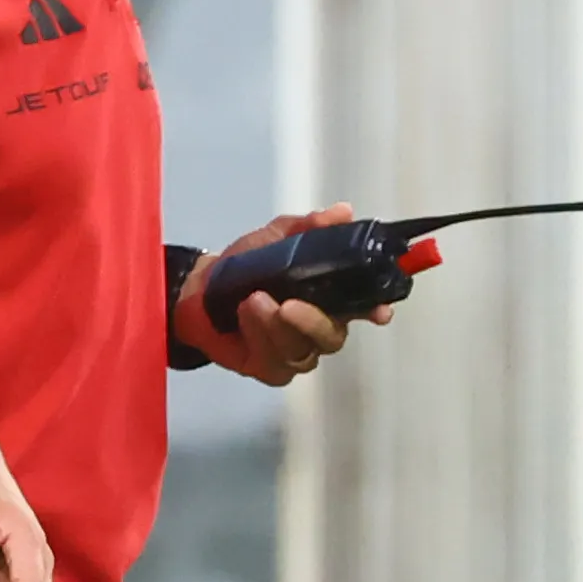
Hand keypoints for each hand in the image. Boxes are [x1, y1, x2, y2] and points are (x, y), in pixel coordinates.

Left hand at [174, 204, 395, 386]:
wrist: (202, 290)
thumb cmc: (246, 265)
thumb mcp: (275, 237)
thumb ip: (308, 226)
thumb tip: (341, 212)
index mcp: (330, 297)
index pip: (363, 306)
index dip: (375, 309)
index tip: (379, 312)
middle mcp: (320, 328)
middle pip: (333, 336)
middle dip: (311, 321)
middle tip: (287, 305)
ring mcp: (298, 352)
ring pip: (301, 350)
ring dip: (276, 326)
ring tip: (253, 300)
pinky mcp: (273, 370)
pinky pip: (274, 362)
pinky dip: (259, 337)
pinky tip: (245, 317)